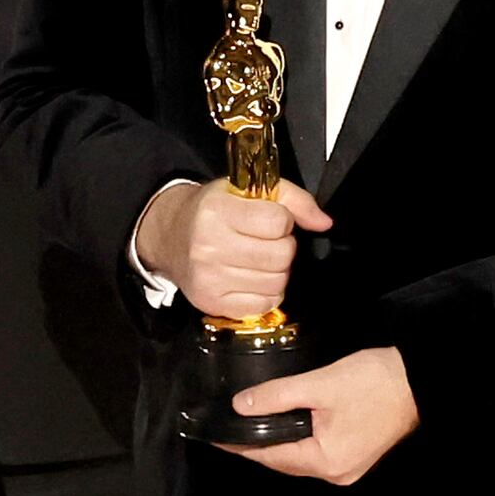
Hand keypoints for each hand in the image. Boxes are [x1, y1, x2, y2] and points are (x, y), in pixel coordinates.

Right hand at [136, 173, 325, 318]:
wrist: (170, 237)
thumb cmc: (213, 212)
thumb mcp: (248, 191)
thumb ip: (293, 200)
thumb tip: (324, 223)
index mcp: (217, 211)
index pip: (278, 222)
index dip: (283, 220)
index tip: (270, 220)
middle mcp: (209, 246)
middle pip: (281, 255)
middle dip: (283, 248)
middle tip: (266, 242)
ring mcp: (209, 278)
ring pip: (277, 282)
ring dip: (276, 272)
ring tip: (258, 260)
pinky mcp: (213, 303)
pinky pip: (265, 304)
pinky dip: (267, 293)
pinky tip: (252, 279)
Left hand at [238, 343, 413, 484]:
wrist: (419, 380)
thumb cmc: (373, 382)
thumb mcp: (319, 384)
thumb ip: (277, 396)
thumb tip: (241, 406)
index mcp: (326, 461)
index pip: (270, 458)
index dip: (240, 446)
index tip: (215, 437)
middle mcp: (336, 473)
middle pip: (285, 462)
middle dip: (257, 447)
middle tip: (228, 430)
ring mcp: (348, 467)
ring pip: (301, 458)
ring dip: (277, 444)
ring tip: (249, 427)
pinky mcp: (356, 455)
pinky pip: (316, 453)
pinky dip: (298, 442)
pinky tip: (284, 427)